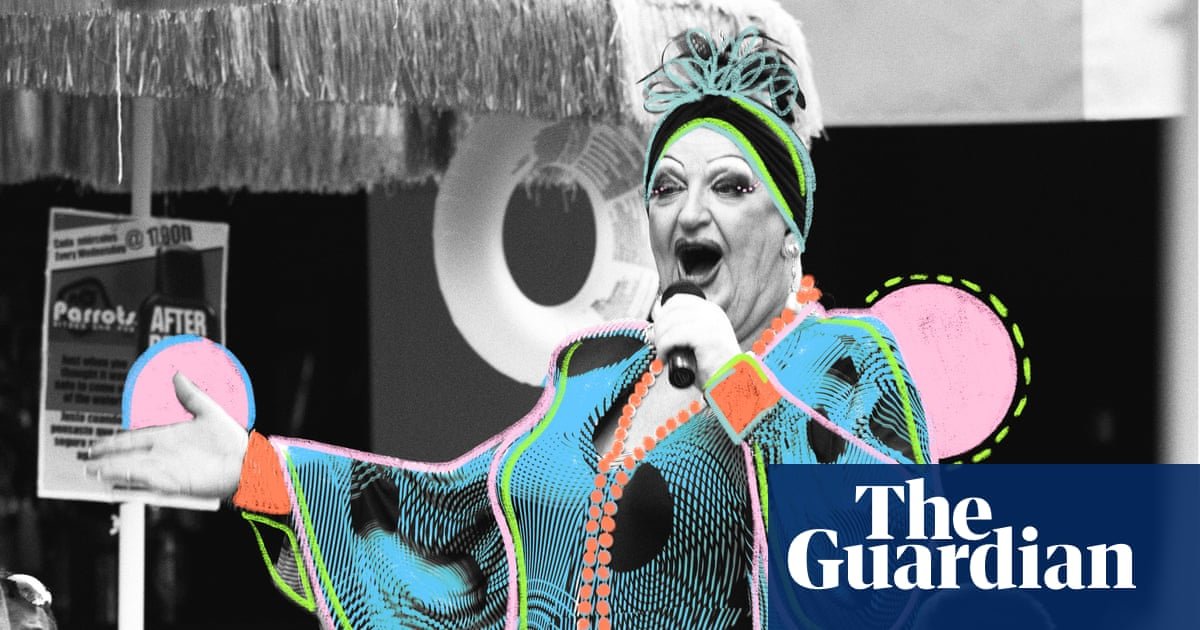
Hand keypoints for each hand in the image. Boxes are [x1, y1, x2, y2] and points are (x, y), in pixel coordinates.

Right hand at [85, 372, 248, 498]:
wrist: (247, 462)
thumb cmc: (230, 439)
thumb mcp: (208, 411)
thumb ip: (190, 395)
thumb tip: (178, 374)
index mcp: (168, 437)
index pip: (135, 439)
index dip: (115, 442)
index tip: (96, 445)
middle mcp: (164, 455)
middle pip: (128, 456)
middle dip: (107, 459)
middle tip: (86, 462)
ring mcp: (169, 470)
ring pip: (134, 470)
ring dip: (114, 471)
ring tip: (94, 472)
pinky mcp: (176, 484)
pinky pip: (149, 482)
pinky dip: (133, 480)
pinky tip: (119, 479)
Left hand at [649, 294, 741, 387]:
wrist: (731, 384)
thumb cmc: (711, 369)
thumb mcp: (691, 346)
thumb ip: (674, 335)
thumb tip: (650, 332)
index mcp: (711, 311)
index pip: (677, 301)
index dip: (662, 314)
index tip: (658, 332)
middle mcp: (712, 312)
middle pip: (671, 309)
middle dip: (658, 327)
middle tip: (658, 346)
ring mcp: (711, 323)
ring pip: (670, 322)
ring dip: (660, 339)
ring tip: (663, 354)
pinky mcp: (707, 336)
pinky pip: (674, 336)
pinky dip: (664, 347)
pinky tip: (665, 358)